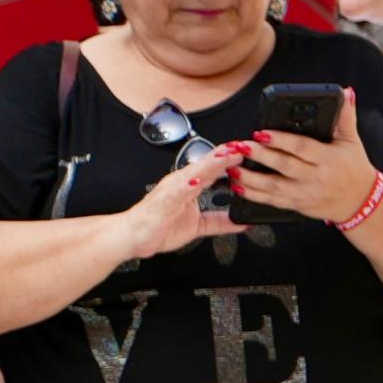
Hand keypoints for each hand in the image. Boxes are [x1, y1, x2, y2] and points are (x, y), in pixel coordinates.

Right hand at [107, 147, 240, 266]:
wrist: (134, 237)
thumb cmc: (158, 227)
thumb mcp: (198, 227)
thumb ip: (219, 223)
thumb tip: (241, 222)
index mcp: (189, 186)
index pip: (213, 169)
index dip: (230, 160)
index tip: (248, 152)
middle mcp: (181, 183)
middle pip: (207, 165)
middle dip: (225, 155)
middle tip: (244, 146)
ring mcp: (172, 190)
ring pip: (194, 172)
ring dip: (211, 163)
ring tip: (227, 156)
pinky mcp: (163, 200)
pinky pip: (177, 191)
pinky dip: (187, 184)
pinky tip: (198, 179)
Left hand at [228, 96, 376, 223]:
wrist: (361, 202)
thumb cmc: (354, 168)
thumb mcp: (351, 141)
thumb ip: (345, 116)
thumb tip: (346, 92)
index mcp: (327, 158)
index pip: (302, 147)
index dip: (281, 140)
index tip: (261, 133)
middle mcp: (315, 177)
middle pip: (284, 166)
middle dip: (260, 156)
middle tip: (240, 147)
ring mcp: (305, 193)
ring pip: (275, 187)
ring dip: (251, 178)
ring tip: (232, 168)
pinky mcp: (298, 205)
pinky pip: (273, 201)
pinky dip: (254, 195)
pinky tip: (238, 187)